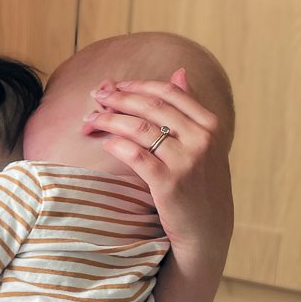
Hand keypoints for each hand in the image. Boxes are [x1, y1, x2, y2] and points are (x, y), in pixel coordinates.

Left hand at [83, 69, 232, 254]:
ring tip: (90, 120)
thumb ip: (190, 109)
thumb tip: (180, 71)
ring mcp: (186, 161)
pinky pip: (134, 154)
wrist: (207, 230)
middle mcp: (202, 140)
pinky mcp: (169, 183)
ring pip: (138, 128)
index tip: (116, 86)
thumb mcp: (205, 144)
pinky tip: (104, 142)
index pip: (168, 92)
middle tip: (96, 97)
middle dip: (118, 99)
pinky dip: (115, 144)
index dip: (137, 85)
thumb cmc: (200, 183)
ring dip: (108, 120)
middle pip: (150, 106)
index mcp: (210, 125)